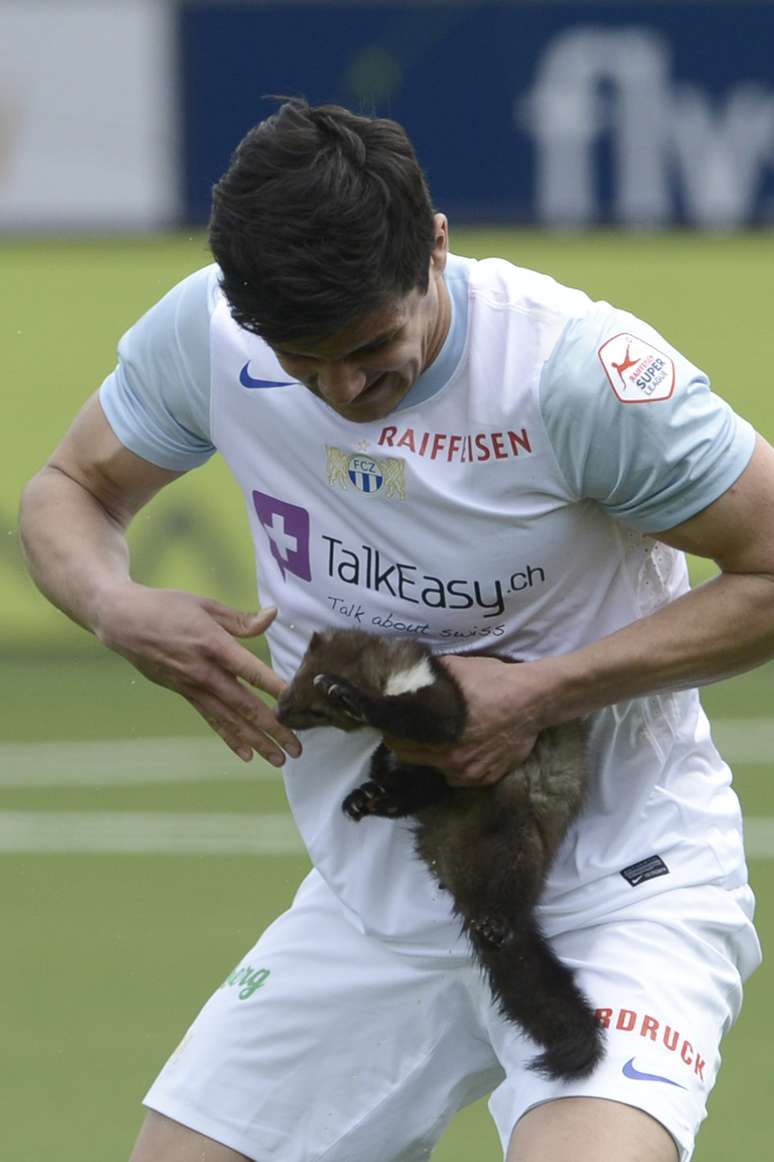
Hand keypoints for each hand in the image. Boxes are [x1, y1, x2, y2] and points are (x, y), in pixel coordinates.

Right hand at [95, 583, 301, 765]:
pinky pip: (212, 719)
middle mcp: (204, 672)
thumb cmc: (166, 607)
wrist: (122, 621)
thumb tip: (273, 616)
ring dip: (256, 741)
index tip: (295, 702)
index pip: (251, 669)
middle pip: (244, 705)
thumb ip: (241, 619)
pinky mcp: (184, 694)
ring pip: (230, 720)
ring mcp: (193, 687)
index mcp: (213, 645)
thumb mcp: (205, 605)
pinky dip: (230, 737)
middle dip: (273, 728)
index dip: (274, 686)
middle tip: (296, 748)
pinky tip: (246, 754)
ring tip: (278, 760)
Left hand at [385, 655, 549, 785]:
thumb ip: (429, 677)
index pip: (400, 744)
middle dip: (411, 746)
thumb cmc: (493, 682)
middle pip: (415, 760)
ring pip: (439, 770)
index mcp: (439, 737)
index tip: (394, 725)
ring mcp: (471, 774)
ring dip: (435, 757)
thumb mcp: (456, 669)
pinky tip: (462, 749)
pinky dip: (458, 766)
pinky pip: (462, 777)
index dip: (394, 733)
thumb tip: (405, 674)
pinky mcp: (488, 778)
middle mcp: (451, 762)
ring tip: (441, 740)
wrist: (533, 700)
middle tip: (413, 732)